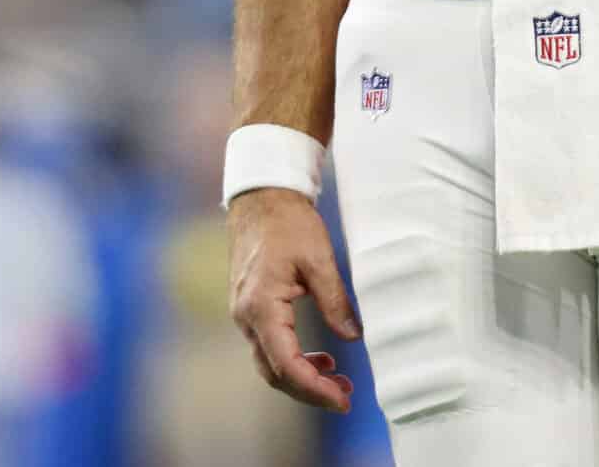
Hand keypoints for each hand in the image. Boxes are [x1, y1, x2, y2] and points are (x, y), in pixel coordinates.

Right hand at [229, 188, 361, 412]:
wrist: (261, 199)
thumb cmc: (289, 223)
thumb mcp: (319, 259)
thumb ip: (335, 300)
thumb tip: (352, 336)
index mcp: (262, 307)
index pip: (286, 364)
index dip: (315, 388)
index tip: (342, 399)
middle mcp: (247, 318)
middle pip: (274, 373)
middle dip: (310, 391)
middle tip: (346, 397)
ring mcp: (245, 315)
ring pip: (270, 363)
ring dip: (303, 377)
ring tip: (339, 380)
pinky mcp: (251, 309)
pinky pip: (270, 346)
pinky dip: (293, 359)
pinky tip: (321, 358)